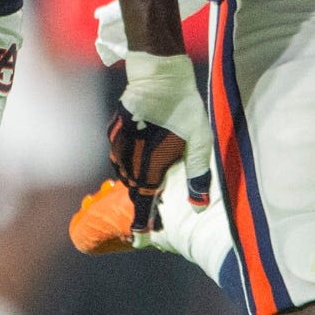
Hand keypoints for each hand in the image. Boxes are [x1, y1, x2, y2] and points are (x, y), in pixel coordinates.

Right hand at [106, 51, 211, 238]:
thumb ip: (198, 174)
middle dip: (141, 203)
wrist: (157, 74)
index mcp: (152, 163)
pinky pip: (118, 156)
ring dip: (134, 182)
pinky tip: (139, 161)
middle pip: (133, 188)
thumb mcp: (199, 140)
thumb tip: (197, 205)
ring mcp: (119, 143)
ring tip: (146, 189)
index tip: (139, 240)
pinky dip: (127, 163)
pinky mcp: (114, 131)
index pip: (144, 200)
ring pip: (124, 172)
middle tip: (149, 217)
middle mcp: (131, 157)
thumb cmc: (184, 106)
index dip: (142, 222)